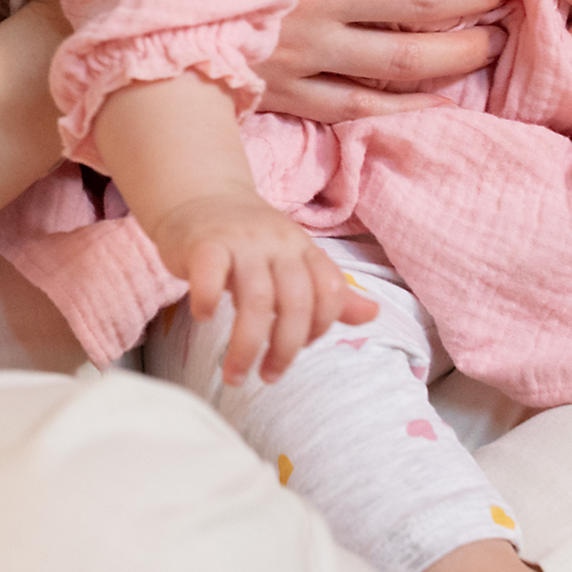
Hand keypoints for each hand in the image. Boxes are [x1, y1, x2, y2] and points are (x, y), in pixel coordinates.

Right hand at [141, 191, 371, 381]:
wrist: (198, 195)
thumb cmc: (248, 240)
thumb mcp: (293, 260)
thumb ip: (327, 292)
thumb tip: (373, 315)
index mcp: (302, 248)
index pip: (329, 290)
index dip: (321, 326)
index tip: (301, 348)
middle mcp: (277, 242)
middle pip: (296, 301)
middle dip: (285, 349)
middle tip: (268, 376)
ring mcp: (240, 242)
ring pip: (256, 298)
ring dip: (246, 345)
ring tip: (235, 373)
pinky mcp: (203, 243)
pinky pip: (211, 274)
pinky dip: (209, 300)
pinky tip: (204, 317)